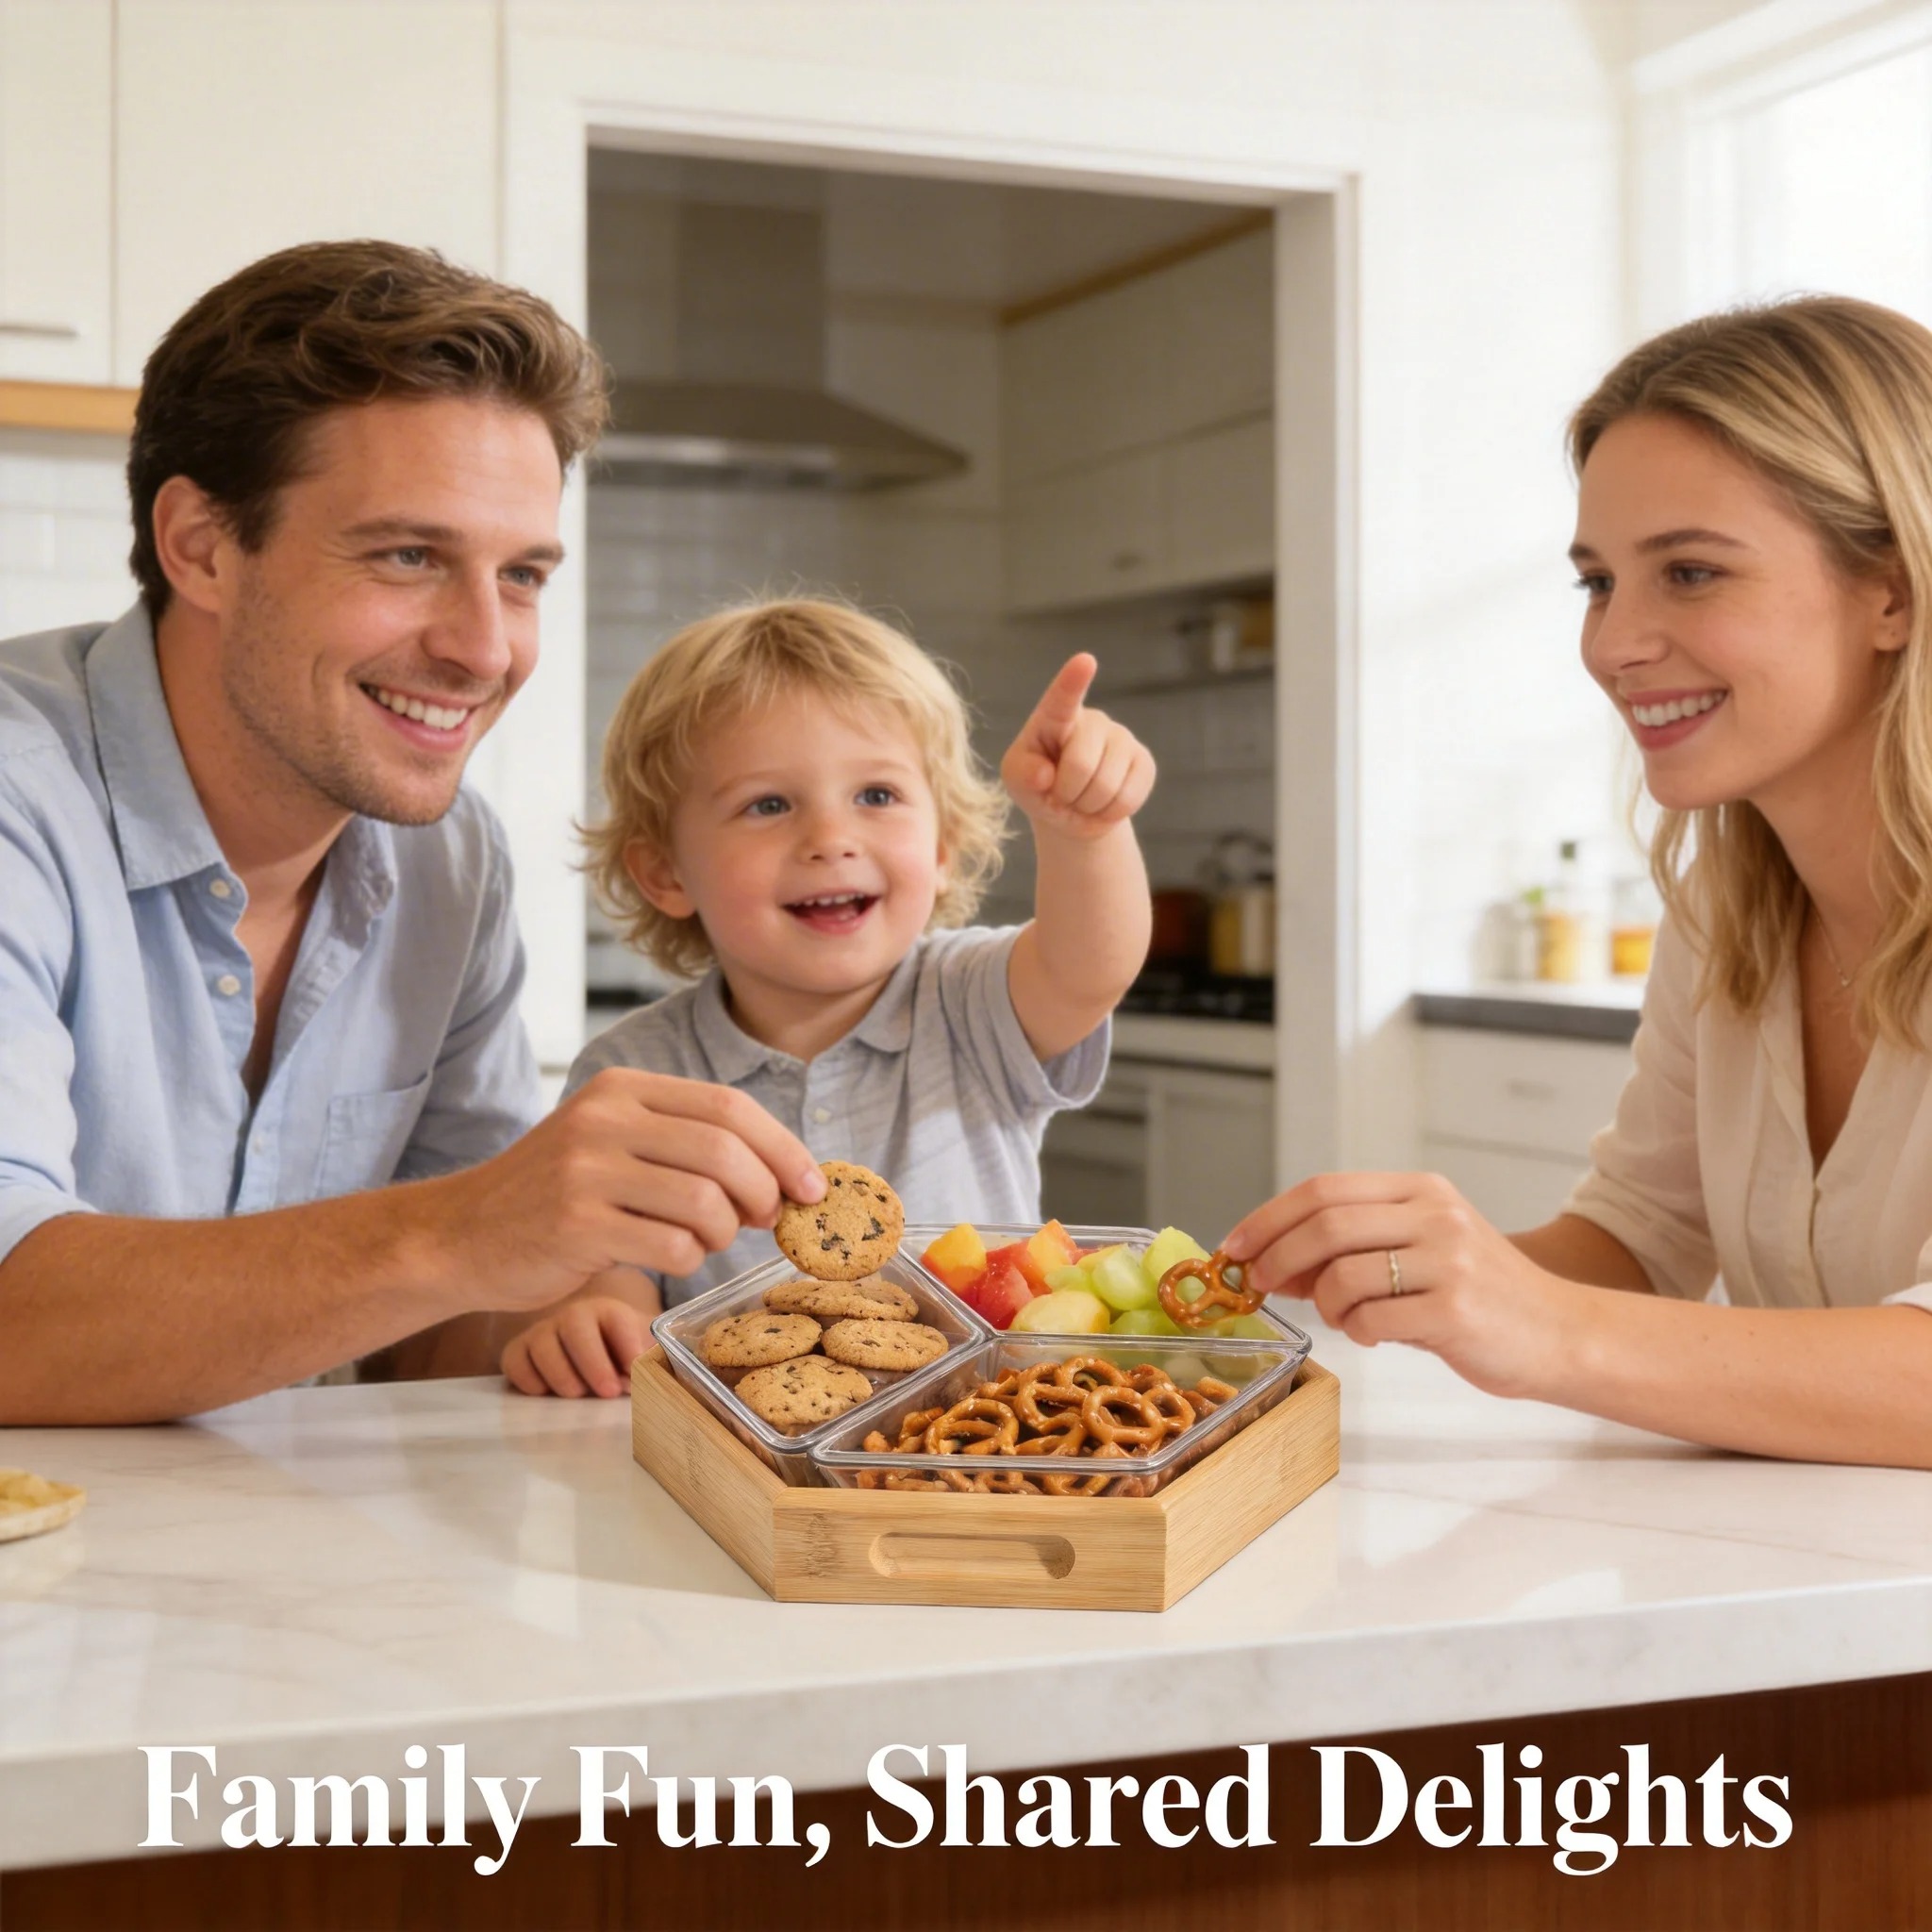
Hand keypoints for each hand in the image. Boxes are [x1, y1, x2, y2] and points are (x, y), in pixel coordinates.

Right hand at [429, 1070, 823, 1313]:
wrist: (458, 1235)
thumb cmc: (551, 1195)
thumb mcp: (611, 1142)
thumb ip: (685, 1146)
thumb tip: (781, 1178)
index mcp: (622, 1089)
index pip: (728, 1106)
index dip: (782, 1147)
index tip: (812, 1184)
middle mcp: (604, 1118)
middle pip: (725, 1150)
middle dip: (765, 1191)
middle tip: (766, 1219)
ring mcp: (587, 1170)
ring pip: (705, 1200)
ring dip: (723, 1232)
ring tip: (705, 1239)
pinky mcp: (577, 1223)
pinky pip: (672, 1245)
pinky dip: (687, 1259)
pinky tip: (667, 1257)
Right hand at [502, 1295, 651, 1398]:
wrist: (591, 1357)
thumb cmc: (620, 1359)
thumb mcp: (643, 1353)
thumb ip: (654, 1360)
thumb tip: (665, 1376)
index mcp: (609, 1312)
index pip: (617, 1319)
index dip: (627, 1343)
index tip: (634, 1370)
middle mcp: (573, 1317)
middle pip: (575, 1326)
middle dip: (593, 1361)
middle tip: (609, 1391)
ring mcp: (542, 1332)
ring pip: (542, 1344)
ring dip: (561, 1374)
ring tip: (578, 1395)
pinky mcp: (518, 1352)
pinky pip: (514, 1361)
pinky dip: (528, 1380)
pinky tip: (546, 1394)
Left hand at [1001, 654, 1154, 840]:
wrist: (1072, 809)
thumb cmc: (1039, 785)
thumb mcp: (1018, 780)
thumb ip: (1023, 774)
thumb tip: (1045, 775)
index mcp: (1055, 718)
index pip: (1062, 698)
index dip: (1073, 681)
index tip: (1085, 661)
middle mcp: (1093, 721)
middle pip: (1080, 764)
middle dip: (1066, 792)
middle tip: (1061, 793)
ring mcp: (1122, 739)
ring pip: (1106, 786)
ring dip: (1087, 805)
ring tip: (1081, 798)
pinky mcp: (1144, 762)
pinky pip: (1129, 797)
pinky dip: (1110, 812)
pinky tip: (1103, 803)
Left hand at [1222, 1172, 1584, 1398]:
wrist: (1559, 1332)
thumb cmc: (1478, 1294)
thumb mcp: (1417, 1251)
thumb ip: (1349, 1249)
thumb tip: (1267, 1261)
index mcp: (1420, 1190)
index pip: (1323, 1189)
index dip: (1269, 1217)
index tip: (1235, 1245)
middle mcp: (1434, 1215)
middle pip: (1325, 1224)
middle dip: (1277, 1256)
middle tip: (1259, 1284)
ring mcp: (1449, 1260)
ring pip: (1343, 1275)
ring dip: (1325, 1304)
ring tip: (1346, 1316)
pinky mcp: (1455, 1310)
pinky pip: (1372, 1319)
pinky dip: (1357, 1331)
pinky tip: (1377, 1334)